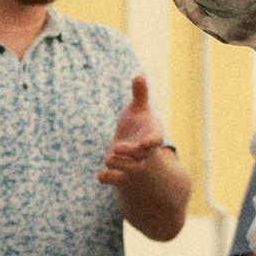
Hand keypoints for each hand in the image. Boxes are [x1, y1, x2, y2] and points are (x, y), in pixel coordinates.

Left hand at [98, 75, 170, 189]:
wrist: (136, 150)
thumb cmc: (139, 126)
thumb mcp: (139, 110)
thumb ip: (140, 95)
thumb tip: (139, 76)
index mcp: (153, 137)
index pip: (155, 140)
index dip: (150, 142)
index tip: (144, 143)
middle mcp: (146, 153)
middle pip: (142, 156)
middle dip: (131, 153)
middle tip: (116, 148)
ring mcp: (135, 165)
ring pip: (131, 169)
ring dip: (120, 165)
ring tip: (107, 158)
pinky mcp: (123, 174)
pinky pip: (118, 180)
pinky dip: (109, 178)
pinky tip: (100, 175)